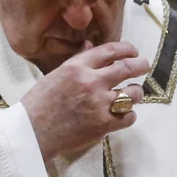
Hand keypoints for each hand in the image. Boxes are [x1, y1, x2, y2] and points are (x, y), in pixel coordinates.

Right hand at [21, 41, 149, 161]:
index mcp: (77, 67)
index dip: (127, 48)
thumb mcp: (55, 75)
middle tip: (145, 65)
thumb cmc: (39, 103)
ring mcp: (99, 104)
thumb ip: (78, 61)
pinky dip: (128, 115)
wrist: (31, 133)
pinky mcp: (104, 124)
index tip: (133, 51)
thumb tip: (91, 43)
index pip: (110, 50)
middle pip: (128, 68)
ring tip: (133, 94)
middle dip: (141, 65)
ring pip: (133, 93)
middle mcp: (91, 82)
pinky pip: (129, 117)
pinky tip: (123, 114)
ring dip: (136, 93)